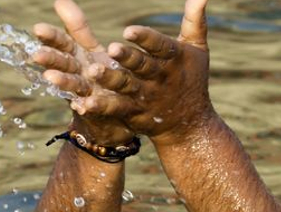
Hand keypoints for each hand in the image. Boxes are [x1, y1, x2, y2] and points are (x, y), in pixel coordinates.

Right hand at [32, 0, 131, 144]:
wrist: (114, 113)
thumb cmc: (99, 74)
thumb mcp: (89, 47)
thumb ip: (76, 26)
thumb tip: (59, 0)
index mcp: (77, 56)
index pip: (62, 43)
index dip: (51, 37)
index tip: (38, 29)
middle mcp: (79, 74)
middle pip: (64, 64)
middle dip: (51, 59)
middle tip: (37, 54)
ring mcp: (88, 93)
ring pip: (74, 85)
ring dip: (62, 81)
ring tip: (50, 78)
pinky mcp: (100, 110)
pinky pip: (93, 108)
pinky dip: (86, 107)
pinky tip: (81, 105)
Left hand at [74, 0, 214, 145]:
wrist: (191, 123)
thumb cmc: (192, 78)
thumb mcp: (196, 48)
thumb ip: (194, 20)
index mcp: (174, 59)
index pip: (160, 46)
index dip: (146, 39)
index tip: (129, 30)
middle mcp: (160, 78)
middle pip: (142, 66)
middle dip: (127, 58)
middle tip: (111, 49)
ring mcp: (146, 97)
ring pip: (126, 86)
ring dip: (110, 79)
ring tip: (92, 71)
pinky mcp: (135, 113)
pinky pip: (117, 108)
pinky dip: (102, 106)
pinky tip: (85, 103)